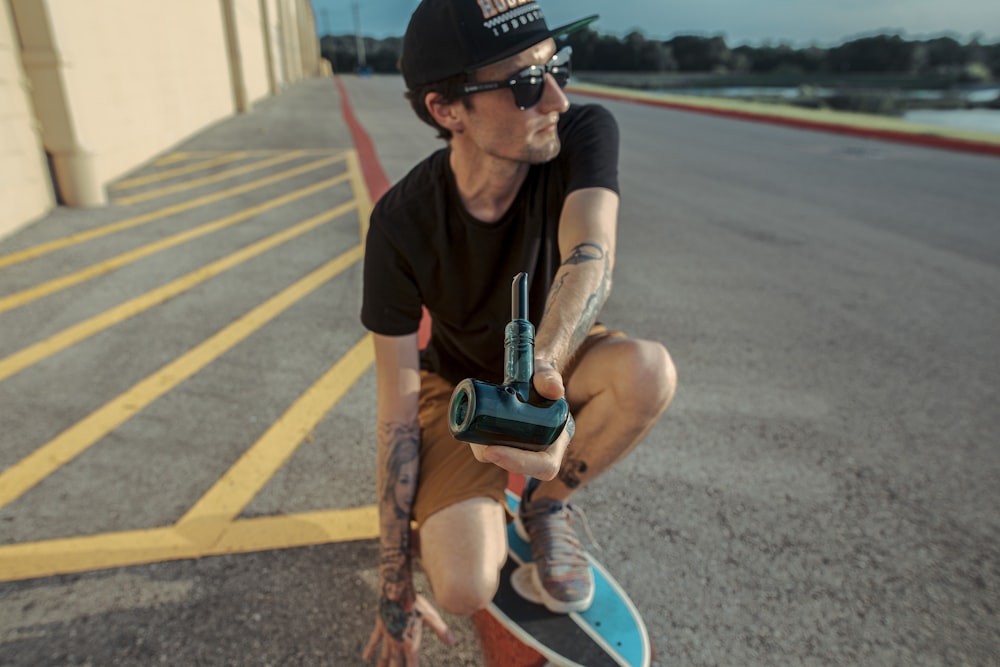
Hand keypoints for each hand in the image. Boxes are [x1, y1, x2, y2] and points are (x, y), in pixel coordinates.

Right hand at [362, 593, 454, 665]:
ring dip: (382, 666)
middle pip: (396, 664)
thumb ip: (441, 631)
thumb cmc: (416, 603)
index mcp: (410, 643)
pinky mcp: (380, 627)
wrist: (396, 590)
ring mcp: (388, 636)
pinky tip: (366, 657)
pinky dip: (370, 650)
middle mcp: (398, 643)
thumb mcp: (431, 617)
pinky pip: (374, 642)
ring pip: (384, 657)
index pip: (412, 665)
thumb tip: (453, 643)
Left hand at [469, 363, 574, 479]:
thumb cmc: (540, 375)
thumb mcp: (544, 371)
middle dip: (502, 460)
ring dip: (487, 452)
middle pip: (523, 469)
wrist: (530, 376)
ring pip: (505, 461)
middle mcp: (545, 448)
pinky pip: (496, 452)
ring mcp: (526, 448)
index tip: (494, 451)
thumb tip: (555, 391)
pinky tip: (473, 432)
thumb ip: (549, 377)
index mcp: (560, 437)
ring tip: (475, 433)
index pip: (546, 466)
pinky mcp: (510, 443)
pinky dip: (483, 444)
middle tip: (484, 449)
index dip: (522, 464)